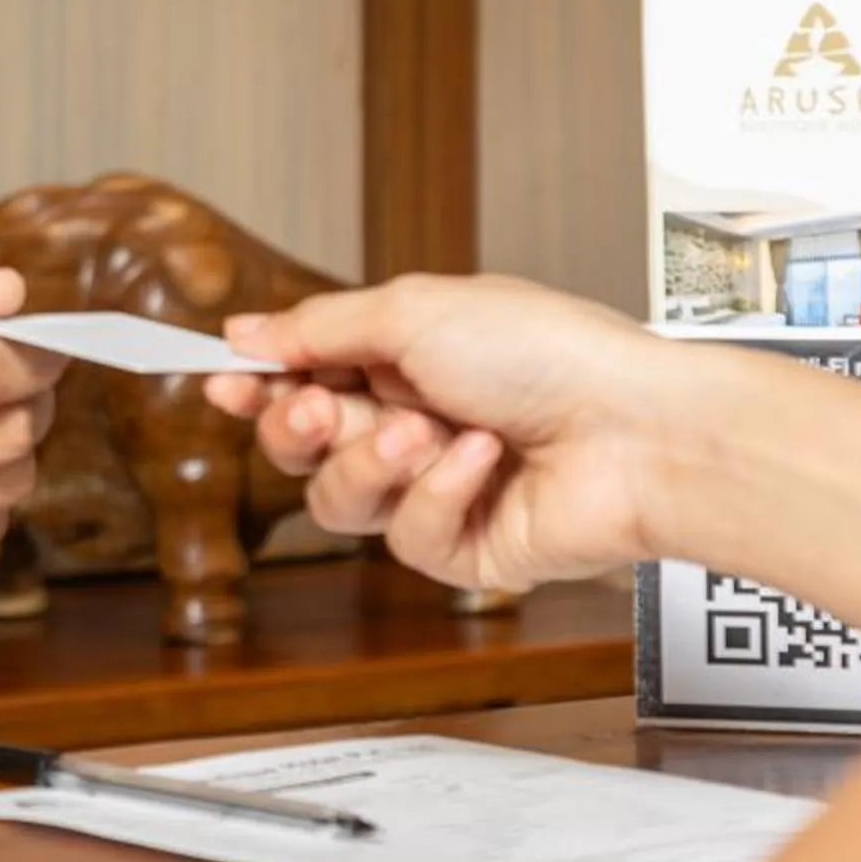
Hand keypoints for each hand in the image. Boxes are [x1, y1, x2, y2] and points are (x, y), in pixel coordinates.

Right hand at [202, 274, 683, 594]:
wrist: (638, 432)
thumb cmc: (551, 355)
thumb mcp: (415, 313)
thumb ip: (318, 328)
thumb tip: (244, 332)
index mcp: (402, 359)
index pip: (301, 376)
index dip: (257, 383)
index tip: (221, 379)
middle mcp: (412, 423)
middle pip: (303, 445)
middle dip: (299, 425)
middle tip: (317, 406)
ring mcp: (436, 490)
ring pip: (342, 499)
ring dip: (373, 461)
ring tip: (426, 432)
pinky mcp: (463, 548)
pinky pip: (408, 537)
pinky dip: (439, 494)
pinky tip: (483, 464)